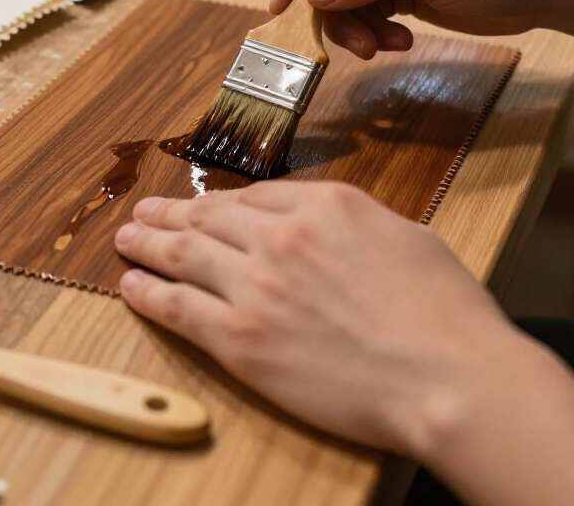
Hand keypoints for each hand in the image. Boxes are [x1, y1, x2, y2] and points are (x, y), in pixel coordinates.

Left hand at [114, 181, 532, 458]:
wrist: (447, 376)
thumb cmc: (445, 313)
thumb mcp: (408, 238)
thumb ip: (357, 224)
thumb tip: (333, 230)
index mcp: (326, 204)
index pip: (256, 197)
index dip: (220, 202)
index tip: (203, 205)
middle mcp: (281, 235)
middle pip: (210, 218)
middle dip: (171, 214)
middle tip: (144, 212)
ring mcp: (255, 285)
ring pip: (184, 255)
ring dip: (148, 244)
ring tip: (126, 238)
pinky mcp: (239, 339)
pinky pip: (178, 307)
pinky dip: (149, 293)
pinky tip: (131, 285)